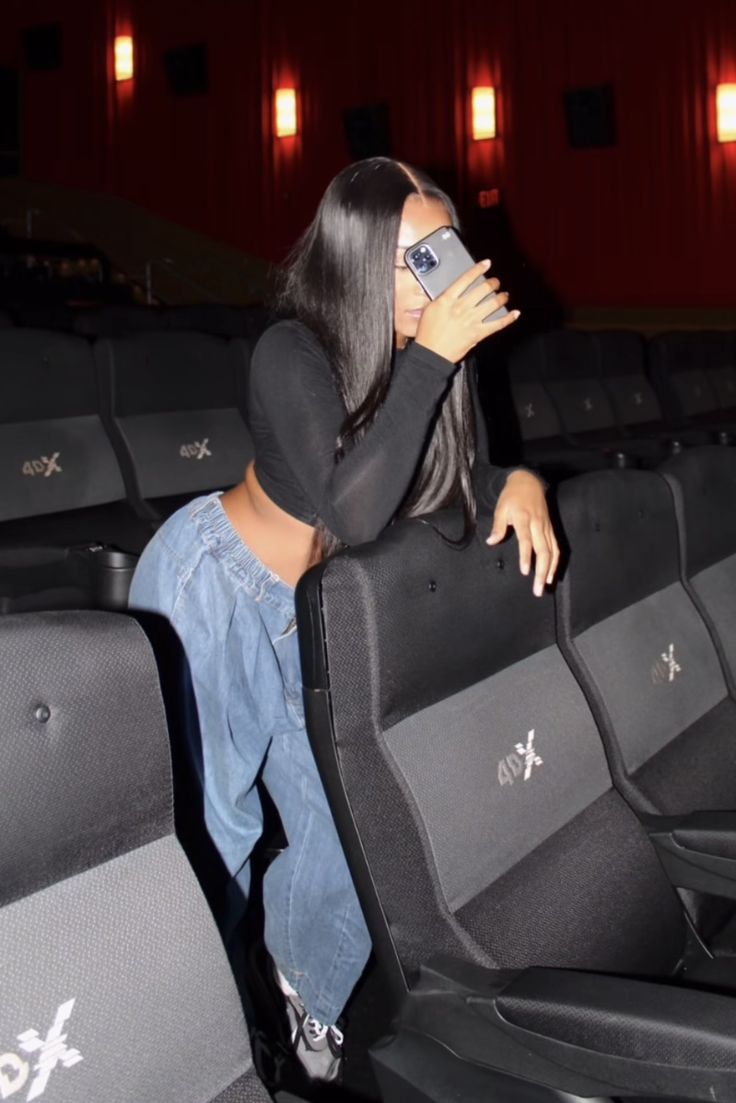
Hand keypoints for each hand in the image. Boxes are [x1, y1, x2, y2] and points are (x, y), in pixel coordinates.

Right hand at [414, 260, 519, 363]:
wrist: (430, 353)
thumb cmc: (426, 334)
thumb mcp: (429, 310)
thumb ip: (441, 300)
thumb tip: (449, 293)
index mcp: (448, 299)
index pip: (466, 279)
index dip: (478, 269)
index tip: (486, 264)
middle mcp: (462, 307)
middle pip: (483, 289)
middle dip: (493, 283)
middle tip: (495, 282)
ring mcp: (471, 320)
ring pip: (493, 304)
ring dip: (501, 297)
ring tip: (504, 295)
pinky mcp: (478, 333)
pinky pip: (497, 324)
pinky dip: (508, 318)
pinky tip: (515, 314)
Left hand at [486, 470, 559, 596]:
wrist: (529, 481)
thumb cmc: (511, 496)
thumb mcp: (500, 507)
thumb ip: (497, 526)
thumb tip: (491, 542)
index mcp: (523, 518)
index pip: (526, 540)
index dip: (526, 556)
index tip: (525, 572)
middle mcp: (538, 524)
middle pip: (543, 550)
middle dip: (541, 571)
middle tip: (537, 589)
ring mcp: (546, 527)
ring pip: (552, 551)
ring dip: (549, 570)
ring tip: (545, 585)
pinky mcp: (551, 528)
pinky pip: (556, 547)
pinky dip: (555, 562)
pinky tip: (551, 574)